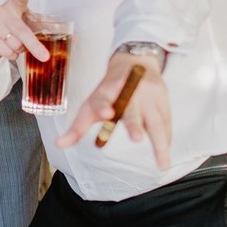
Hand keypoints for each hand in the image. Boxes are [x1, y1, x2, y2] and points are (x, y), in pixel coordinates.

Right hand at [0, 0, 48, 68]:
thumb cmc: (15, 25)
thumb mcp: (29, 22)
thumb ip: (47, 28)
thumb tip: (74, 40)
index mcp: (14, 6)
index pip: (18, 1)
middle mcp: (2, 13)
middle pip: (21, 31)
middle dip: (34, 45)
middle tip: (45, 56)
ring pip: (15, 45)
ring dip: (21, 49)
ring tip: (18, 43)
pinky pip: (7, 52)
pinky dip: (13, 55)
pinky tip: (9, 48)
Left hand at [55, 52, 171, 169]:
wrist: (133, 62)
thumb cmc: (107, 91)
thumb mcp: (90, 106)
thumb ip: (77, 128)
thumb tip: (58, 145)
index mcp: (106, 92)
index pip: (102, 99)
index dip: (103, 106)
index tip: (106, 113)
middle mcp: (128, 91)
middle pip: (132, 111)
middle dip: (134, 124)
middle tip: (135, 139)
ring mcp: (148, 94)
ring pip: (155, 120)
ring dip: (160, 143)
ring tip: (162, 164)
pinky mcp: (163, 98)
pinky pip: (166, 122)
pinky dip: (167, 139)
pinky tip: (166, 154)